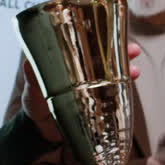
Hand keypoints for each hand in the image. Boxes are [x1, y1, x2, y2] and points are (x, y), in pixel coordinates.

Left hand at [21, 42, 140, 141]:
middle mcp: (81, 68)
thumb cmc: (34, 106)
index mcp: (65, 60)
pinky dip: (125, 86)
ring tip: (136, 70)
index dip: (100, 35)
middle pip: (104, 53)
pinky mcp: (97, 99)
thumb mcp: (32, 90)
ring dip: (126, 67)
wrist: (41, 133)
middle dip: (121, 49)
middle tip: (134, 50)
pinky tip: (132, 83)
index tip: (112, 31)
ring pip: (113, 69)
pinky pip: (114, 90)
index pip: (85, 41)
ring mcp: (90, 83)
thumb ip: (32, 78)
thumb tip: (28, 64)